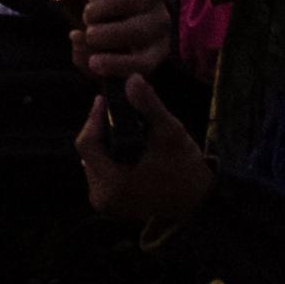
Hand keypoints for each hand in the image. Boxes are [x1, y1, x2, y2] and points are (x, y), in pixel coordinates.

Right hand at [70, 0, 176, 84]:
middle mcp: (160, 26)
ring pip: (127, 2)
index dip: (117, 65)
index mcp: (155, 52)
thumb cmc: (112, 37)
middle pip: (136, 31)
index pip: (142, 63)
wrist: (126, 3)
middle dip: (105, 34)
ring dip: (100, 10)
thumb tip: (75, 37)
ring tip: (88, 15)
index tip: (93, 63)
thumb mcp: (102, 53)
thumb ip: (84, 54)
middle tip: (89, 34)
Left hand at [75, 75, 210, 225]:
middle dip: (99, 128)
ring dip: (104, 142)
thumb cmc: (185, 168)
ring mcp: (105, 203)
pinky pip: (100, 172)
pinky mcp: (110, 205)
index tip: (102, 99)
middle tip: (113, 109)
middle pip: (88, 152)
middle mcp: (102, 197)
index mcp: (112, 183)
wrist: (198, 202)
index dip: (93, 118)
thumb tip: (132, 78)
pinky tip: (123, 146)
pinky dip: (109, 157)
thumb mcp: (169, 132)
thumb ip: (148, 105)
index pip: (87, 144)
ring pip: (93, 161)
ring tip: (120, 125)